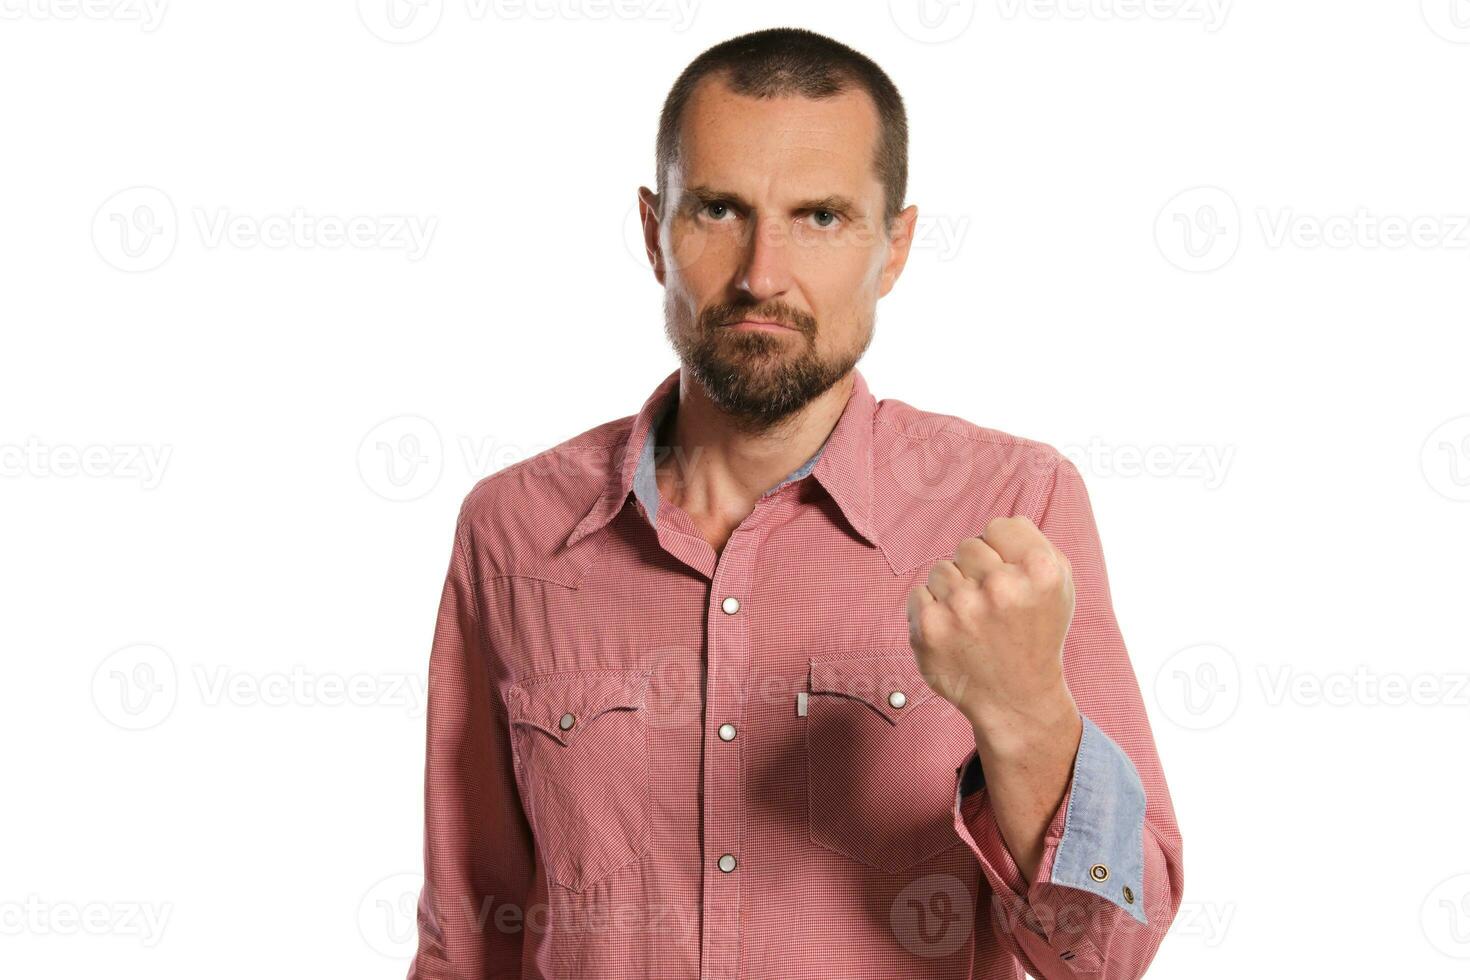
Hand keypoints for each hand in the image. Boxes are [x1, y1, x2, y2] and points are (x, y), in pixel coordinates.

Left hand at [906, 515, 1076, 744]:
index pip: (999, 526)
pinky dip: (932, 610)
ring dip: (953, 591)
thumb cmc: (1035, 633)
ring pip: (941, 569)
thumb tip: (995, 525)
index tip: (1010, 577)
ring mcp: (962, 608)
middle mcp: (1002, 586)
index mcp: (1041, 570)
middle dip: (977, 571)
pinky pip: (919, 593)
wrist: (1015, 698)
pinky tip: (954, 633)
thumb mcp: (1059, 584)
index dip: (1003, 550)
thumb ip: (1031, 541)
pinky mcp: (930, 628)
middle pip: (968, 545)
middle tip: (992, 606)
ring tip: (974, 621)